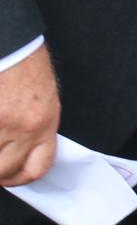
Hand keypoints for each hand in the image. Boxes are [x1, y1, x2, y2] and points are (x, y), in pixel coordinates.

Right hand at [0, 43, 58, 186]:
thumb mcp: (44, 100)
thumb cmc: (27, 67)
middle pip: (4, 172)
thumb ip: (34, 129)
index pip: (38, 167)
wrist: (12, 46)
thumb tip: (20, 154)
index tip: (12, 178)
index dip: (22, 178)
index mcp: (44, 123)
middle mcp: (22, 128)